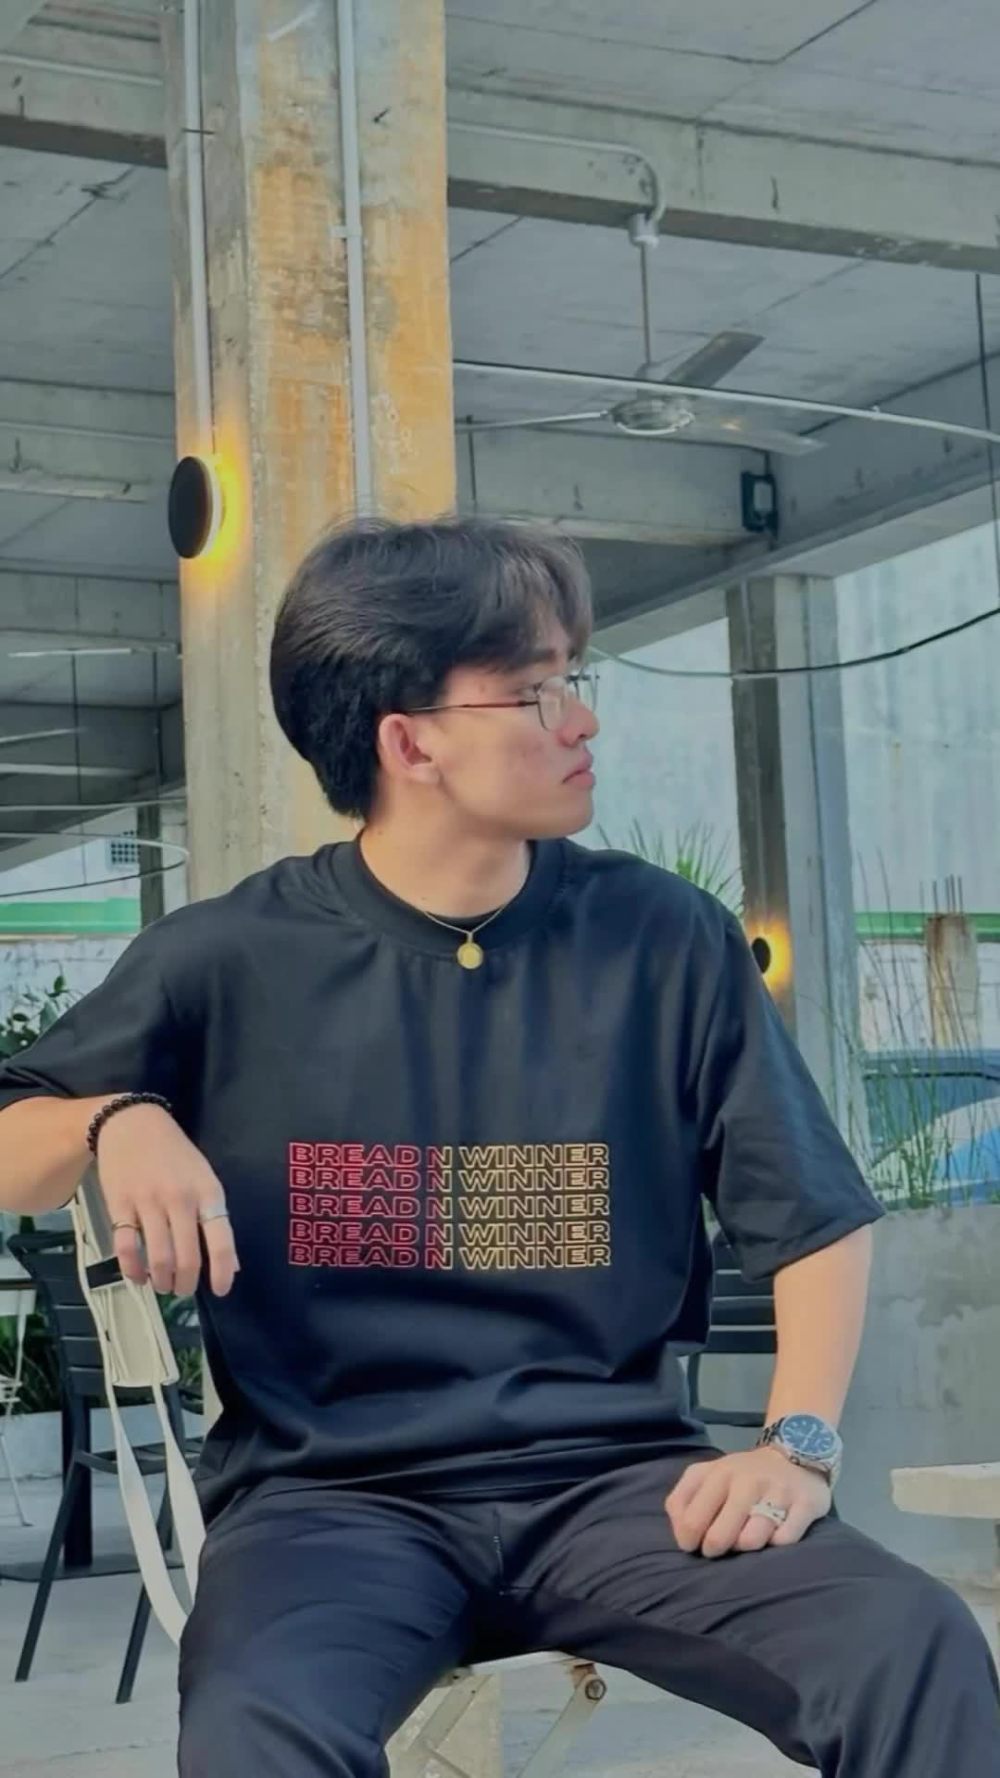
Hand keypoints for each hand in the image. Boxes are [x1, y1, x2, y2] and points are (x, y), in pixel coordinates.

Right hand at [96, 1103, 238, 1297]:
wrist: (131, 1123)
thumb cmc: (174, 1153)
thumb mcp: (204, 1178)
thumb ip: (215, 1219)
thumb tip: (230, 1264)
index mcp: (208, 1192)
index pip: (221, 1241)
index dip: (222, 1272)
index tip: (220, 1290)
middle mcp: (181, 1199)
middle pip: (187, 1258)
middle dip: (186, 1285)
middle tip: (183, 1290)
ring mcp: (149, 1203)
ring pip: (158, 1258)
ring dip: (161, 1282)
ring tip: (162, 1285)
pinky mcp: (120, 1205)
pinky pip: (126, 1248)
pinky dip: (132, 1270)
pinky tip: (138, 1276)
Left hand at [665, 1447, 830, 1557]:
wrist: (795, 1452)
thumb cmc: (743, 1475)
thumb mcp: (707, 1475)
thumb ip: (682, 1499)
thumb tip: (681, 1534)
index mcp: (719, 1474)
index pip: (691, 1520)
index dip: (689, 1541)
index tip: (695, 1543)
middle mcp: (748, 1481)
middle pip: (719, 1536)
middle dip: (715, 1549)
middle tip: (720, 1548)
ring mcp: (778, 1492)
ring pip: (752, 1540)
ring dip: (746, 1547)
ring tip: (747, 1540)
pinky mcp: (806, 1504)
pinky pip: (785, 1539)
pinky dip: (776, 1543)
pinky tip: (774, 1535)